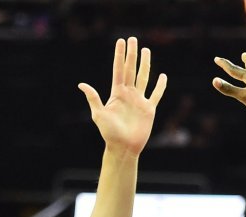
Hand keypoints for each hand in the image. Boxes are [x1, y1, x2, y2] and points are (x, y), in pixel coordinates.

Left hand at [78, 37, 166, 155]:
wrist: (123, 147)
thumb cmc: (109, 133)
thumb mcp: (99, 115)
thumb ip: (93, 98)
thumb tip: (81, 84)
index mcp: (117, 93)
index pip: (118, 70)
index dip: (119, 56)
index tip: (120, 42)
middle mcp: (128, 94)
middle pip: (131, 69)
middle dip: (132, 55)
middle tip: (133, 39)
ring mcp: (139, 100)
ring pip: (143, 77)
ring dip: (145, 64)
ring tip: (146, 51)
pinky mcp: (149, 109)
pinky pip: (156, 95)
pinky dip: (160, 86)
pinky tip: (163, 76)